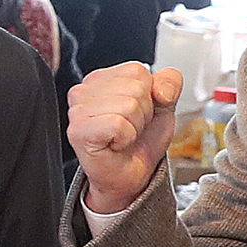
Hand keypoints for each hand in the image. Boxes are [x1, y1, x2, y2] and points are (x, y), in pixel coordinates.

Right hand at [68, 63, 181, 214]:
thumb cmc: (140, 141)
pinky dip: (125, 138)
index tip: (137, 114)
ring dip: (135, 127)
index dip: (149, 95)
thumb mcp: (164, 105)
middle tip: (130, 128)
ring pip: (128, 105)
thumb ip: (169, 83)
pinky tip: (115, 144)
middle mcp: (84, 91)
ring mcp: (77, 110)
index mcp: (101, 79)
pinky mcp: (78, 131)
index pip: (137, 70)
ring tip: (123, 137)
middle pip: (135, 87)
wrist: (131, 175)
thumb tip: (161, 89)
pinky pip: (117, 124)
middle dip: (143, 112)